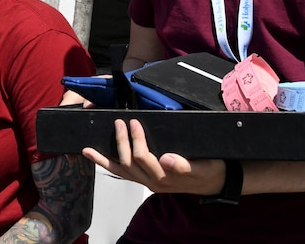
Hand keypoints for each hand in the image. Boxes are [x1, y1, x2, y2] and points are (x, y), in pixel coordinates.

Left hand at [83, 118, 225, 195]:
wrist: (215, 181)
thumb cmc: (209, 170)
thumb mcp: (203, 167)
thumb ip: (184, 165)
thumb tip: (166, 159)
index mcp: (166, 177)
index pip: (144, 158)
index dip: (136, 139)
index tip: (134, 122)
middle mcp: (153, 182)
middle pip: (129, 162)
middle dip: (122, 141)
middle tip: (120, 122)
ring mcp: (147, 182)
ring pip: (120, 171)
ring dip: (104, 159)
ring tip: (89, 148)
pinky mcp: (144, 180)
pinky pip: (122, 174)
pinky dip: (106, 166)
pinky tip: (94, 157)